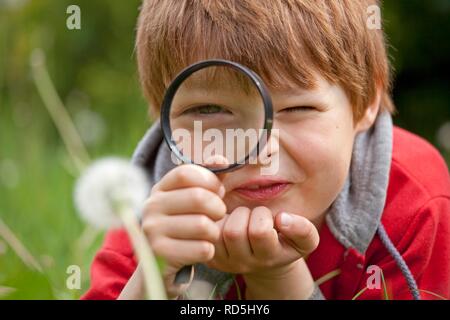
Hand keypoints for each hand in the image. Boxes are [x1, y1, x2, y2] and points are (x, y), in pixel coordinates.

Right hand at [140, 164, 226, 297]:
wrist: (163, 263)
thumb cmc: (185, 225)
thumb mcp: (194, 199)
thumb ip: (210, 178)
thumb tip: (222, 160)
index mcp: (160, 188)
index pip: (186, 172)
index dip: (210, 181)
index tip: (218, 191)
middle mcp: (151, 206)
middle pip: (198, 198)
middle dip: (218, 208)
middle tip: (218, 215)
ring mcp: (152, 230)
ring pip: (203, 226)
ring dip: (214, 232)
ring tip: (207, 234)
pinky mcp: (160, 254)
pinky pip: (202, 249)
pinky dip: (209, 251)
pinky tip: (199, 250)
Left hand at [207, 206, 319, 297]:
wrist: (267, 262)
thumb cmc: (285, 243)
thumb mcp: (304, 240)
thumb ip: (303, 229)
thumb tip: (282, 218)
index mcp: (269, 258)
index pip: (259, 232)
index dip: (264, 216)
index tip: (272, 216)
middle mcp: (245, 264)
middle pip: (234, 232)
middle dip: (245, 213)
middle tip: (254, 215)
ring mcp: (225, 262)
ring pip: (219, 232)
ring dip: (230, 217)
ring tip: (242, 218)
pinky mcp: (212, 257)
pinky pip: (208, 233)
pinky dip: (217, 222)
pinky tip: (229, 222)